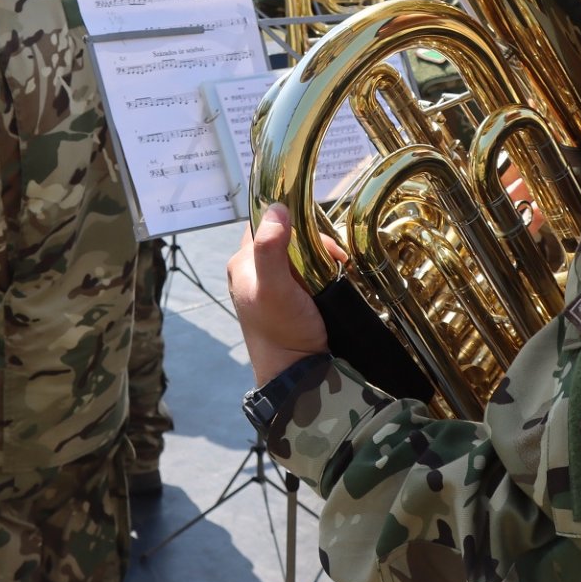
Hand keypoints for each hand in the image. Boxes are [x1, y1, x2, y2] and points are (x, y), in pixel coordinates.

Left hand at [228, 203, 331, 385]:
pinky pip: (306, 271)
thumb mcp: (274, 287)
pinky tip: (334, 277)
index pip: (263, 222)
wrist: (297, 373)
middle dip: (313, 241)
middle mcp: (253, 271)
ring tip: (338, 267)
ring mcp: (271, 285)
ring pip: (299, 253)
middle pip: (285, 237)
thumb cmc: (282, 331)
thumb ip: (270, 249)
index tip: (316, 232)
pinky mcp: (289, 298)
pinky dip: (322, 270)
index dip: (289, 220)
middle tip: (335, 257)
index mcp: (242, 263)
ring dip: (321, 256)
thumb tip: (277, 208)